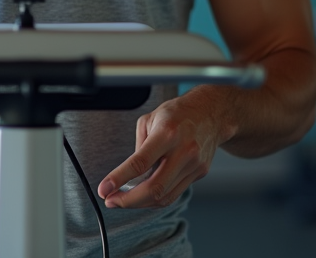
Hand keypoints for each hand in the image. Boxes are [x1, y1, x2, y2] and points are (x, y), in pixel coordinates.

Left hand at [96, 95, 225, 208]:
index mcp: (167, 132)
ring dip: (140, 203)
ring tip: (123, 200)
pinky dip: (156, 198)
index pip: (140, 163)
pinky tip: (143, 196)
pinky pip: (174, 193)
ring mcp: (194, 164)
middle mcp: (183, 150)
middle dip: (128, 201)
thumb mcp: (150, 119)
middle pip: (154, 188)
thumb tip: (129, 175)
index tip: (104, 189)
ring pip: (164, 196)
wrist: (211, 112)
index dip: (119, 179)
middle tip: (111, 201)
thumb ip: (139, 147)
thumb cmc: (178, 113)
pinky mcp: (199, 173)